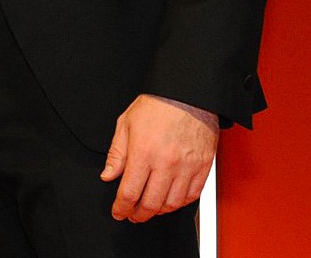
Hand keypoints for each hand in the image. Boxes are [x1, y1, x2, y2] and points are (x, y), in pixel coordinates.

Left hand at [100, 93, 217, 221]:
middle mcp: (166, 163)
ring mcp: (187, 167)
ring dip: (159, 210)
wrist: (187, 95)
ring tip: (150, 208)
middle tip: (132, 215)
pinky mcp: (202, 167)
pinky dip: (180, 203)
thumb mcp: (126, 124)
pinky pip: (192, 195)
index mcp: (143, 152)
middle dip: (138, 214)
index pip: (130, 192)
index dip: (122, 207)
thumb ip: (117, 154)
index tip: (118, 212)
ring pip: (173, 203)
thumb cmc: (157, 106)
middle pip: (151, 203)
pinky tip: (170, 200)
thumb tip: (108, 175)